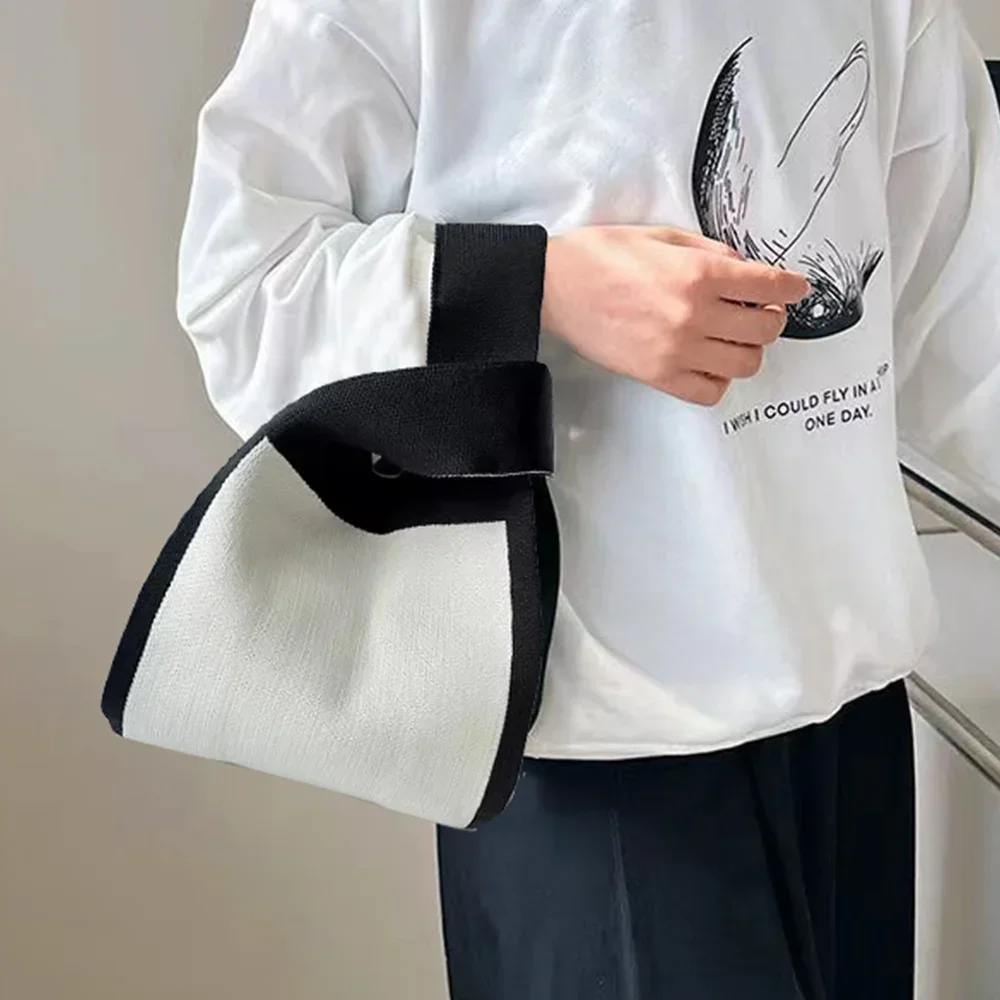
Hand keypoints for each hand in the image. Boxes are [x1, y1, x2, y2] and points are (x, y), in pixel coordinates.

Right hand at [540, 225, 811, 405]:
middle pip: (766, 329)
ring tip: (731, 338)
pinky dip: (719, 379)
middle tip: (758, 310)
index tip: (797, 289)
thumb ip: (709, 253)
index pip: (770, 286)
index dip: (792, 287)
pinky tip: (708, 362)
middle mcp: (695, 315)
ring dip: (747, 349)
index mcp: (699, 273)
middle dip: (771, 317)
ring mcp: (678, 351)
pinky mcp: (659, 376)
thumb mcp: (663, 236)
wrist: (557, 287)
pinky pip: (710, 391)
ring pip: (745, 364)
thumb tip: (743, 271)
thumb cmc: (604, 255)